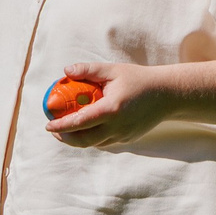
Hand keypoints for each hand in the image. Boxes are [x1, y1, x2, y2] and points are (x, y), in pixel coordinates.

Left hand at [46, 60, 174, 147]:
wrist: (167, 94)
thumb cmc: (138, 79)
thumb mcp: (113, 70)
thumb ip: (88, 70)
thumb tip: (65, 71)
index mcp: (112, 109)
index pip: (80, 122)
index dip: (62, 126)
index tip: (48, 125)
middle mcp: (117, 126)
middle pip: (84, 141)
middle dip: (66, 138)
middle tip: (54, 130)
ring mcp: (123, 136)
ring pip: (94, 144)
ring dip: (78, 140)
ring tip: (66, 130)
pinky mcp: (128, 140)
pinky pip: (105, 142)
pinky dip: (92, 139)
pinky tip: (86, 130)